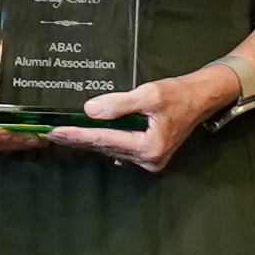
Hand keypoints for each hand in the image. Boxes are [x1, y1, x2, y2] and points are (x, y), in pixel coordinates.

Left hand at [44, 63, 240, 174]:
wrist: (203, 97)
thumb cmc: (180, 93)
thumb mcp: (149, 94)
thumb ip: (119, 104)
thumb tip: (90, 110)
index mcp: (149, 148)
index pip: (105, 140)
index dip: (79, 135)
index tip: (56, 132)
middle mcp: (149, 160)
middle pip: (106, 147)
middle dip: (79, 140)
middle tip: (51, 134)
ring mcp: (150, 160)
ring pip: (112, 149)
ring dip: (89, 141)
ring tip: (63, 134)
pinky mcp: (150, 155)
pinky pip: (120, 147)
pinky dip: (104, 140)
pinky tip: (86, 135)